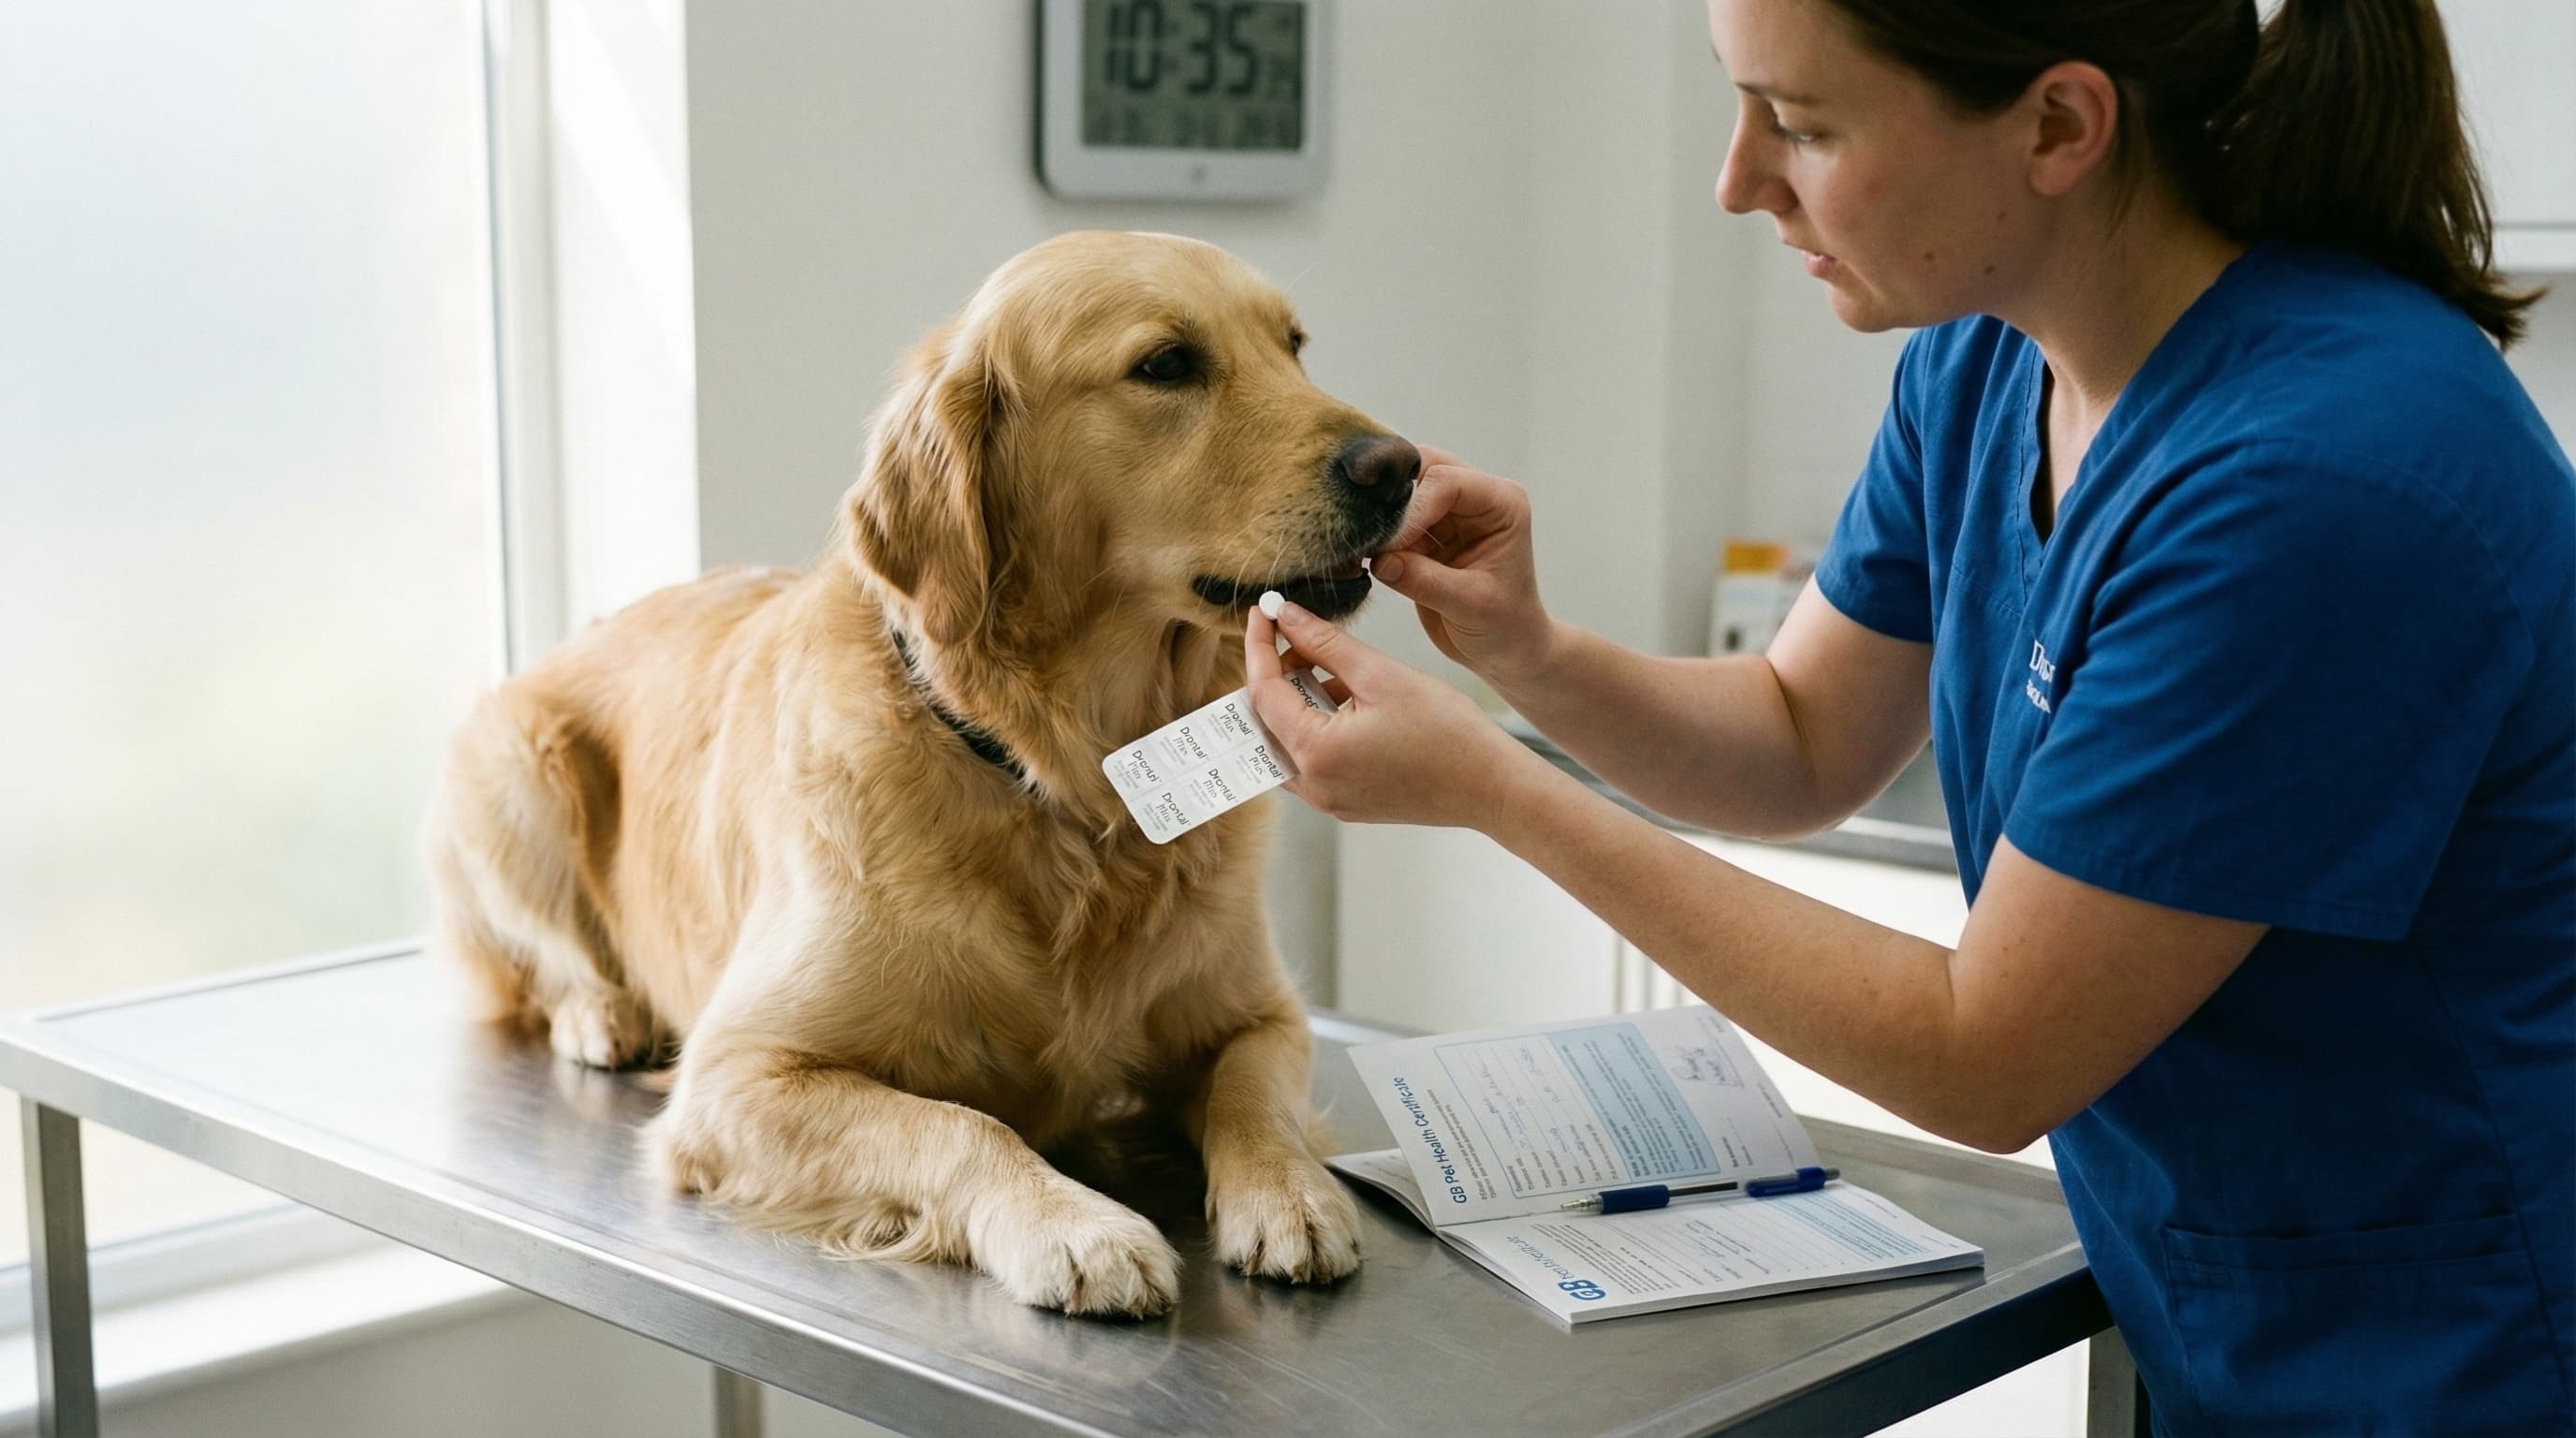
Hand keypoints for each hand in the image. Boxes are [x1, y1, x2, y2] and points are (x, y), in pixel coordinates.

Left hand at [1243, 598, 1533, 828]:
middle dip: (1274, 674)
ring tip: (1322, 663)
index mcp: (1316, 754)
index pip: (1263, 693)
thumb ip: (1325, 644)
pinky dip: (1315, 725)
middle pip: (1266, 722)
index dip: (1259, 646)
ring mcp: (1329, 800)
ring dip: (1295, 700)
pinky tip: (1342, 696)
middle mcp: (1313, 786)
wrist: (1491, 786)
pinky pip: (1311, 761)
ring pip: (1287, 742)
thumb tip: (1286, 616)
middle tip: (1293, 634)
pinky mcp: (1346, 802)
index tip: (1263, 612)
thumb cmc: (1448, 732)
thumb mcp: (1382, 675)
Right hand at [1373, 446, 1555, 687]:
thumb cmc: (1505, 627)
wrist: (1504, 651)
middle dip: (1389, 498)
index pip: (1447, 482)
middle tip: (1365, 531)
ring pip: (1400, 491)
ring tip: (1357, 545)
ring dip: (1377, 516)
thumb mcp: (1471, 606)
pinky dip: (1373, 536)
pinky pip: (1390, 521)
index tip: (1390, 546)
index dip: (1413, 509)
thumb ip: (1426, 581)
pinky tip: (1357, 555)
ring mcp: (1448, 513)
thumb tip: (1382, 561)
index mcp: (1501, 503)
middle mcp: (1475, 498)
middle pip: (1420, 470)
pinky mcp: (1424, 532)